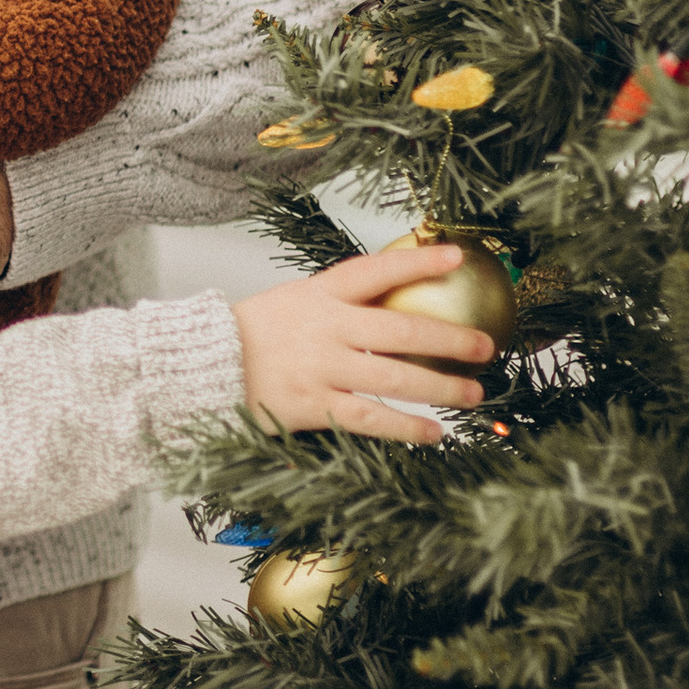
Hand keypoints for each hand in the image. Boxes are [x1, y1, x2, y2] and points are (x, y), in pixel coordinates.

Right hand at [232, 242, 493, 441]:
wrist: (204, 365)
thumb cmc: (257, 334)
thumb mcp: (295, 301)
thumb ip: (341, 302)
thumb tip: (396, 300)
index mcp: (320, 294)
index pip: (376, 270)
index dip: (418, 262)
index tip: (456, 256)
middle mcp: (326, 328)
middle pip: (401, 330)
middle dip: (450, 338)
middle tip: (485, 347)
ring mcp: (321, 368)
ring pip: (394, 377)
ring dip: (440, 386)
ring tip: (473, 393)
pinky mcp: (313, 405)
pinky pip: (369, 417)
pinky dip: (405, 427)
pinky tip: (433, 432)